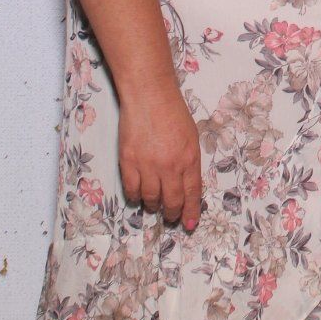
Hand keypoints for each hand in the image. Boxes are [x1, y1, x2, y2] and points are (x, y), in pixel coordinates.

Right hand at [118, 81, 202, 230]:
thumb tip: (185, 185)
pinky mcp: (128, 161)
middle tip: (171, 217)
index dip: (191, 212)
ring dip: (153, 205)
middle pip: (171, 201)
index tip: (190, 224)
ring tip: (154, 204)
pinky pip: (131, 189)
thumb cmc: (173, 112)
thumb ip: (189, 162)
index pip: (192, 193)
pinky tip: (138, 195)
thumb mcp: (191, 137)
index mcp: (189, 158)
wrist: (149, 95)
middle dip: (172, 213)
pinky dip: (135, 196)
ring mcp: (148, 165)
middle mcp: (170, 166)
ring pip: (150, 198)